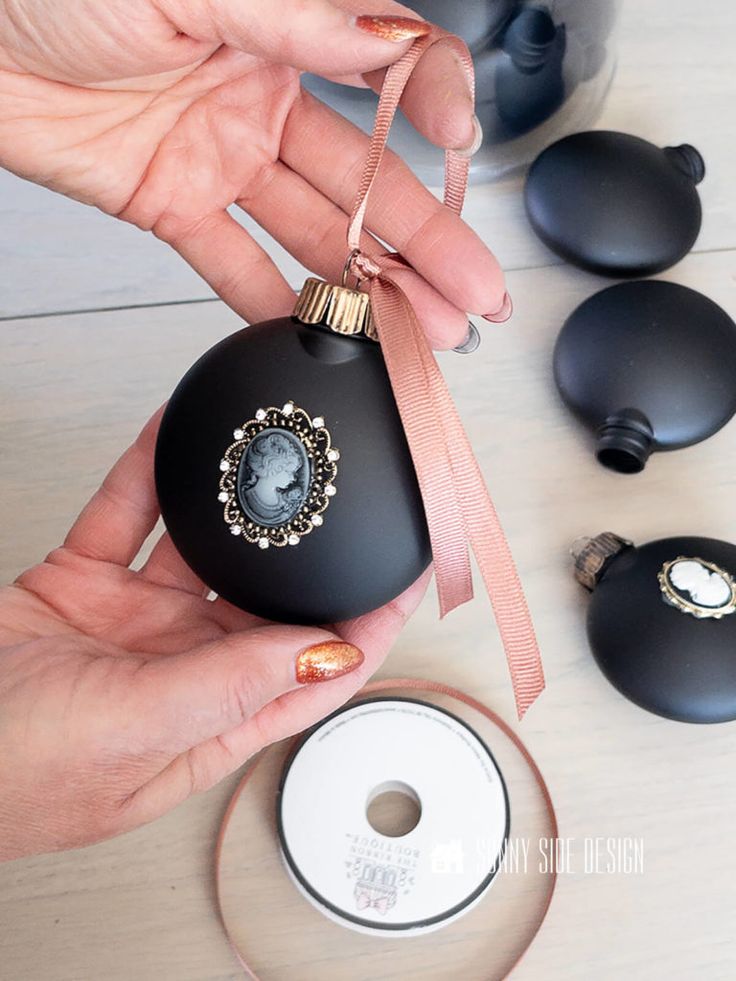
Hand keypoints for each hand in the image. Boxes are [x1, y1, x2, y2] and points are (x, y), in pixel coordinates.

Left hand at [0, 0, 507, 347]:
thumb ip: (290, 18)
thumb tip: (377, 42)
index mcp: (277, 25)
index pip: (382, 74)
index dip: (428, 108)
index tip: (457, 141)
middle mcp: (257, 95)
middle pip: (361, 181)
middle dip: (423, 242)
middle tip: (471, 293)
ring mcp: (219, 155)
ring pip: (311, 233)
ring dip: (366, 287)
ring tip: (418, 330)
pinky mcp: (172, 204)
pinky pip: (231, 262)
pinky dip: (271, 301)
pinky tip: (316, 331)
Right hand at [0, 409, 428, 860]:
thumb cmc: (11, 778)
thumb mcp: (136, 732)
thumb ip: (231, 685)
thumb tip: (326, 653)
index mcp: (213, 721)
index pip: (318, 670)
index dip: (370, 624)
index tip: (408, 573)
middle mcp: (186, 666)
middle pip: (273, 599)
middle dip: (314, 551)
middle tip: (355, 495)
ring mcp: (138, 620)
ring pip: (205, 544)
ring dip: (238, 501)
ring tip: (278, 454)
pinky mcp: (87, 581)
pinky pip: (130, 512)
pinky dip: (151, 469)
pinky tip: (179, 431)